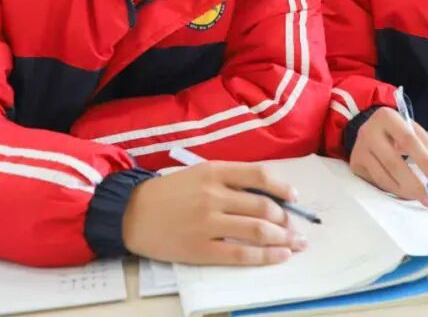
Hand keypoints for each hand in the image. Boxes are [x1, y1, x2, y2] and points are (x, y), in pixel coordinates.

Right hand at [122, 161, 306, 265]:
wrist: (131, 213)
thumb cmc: (167, 192)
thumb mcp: (197, 173)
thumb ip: (228, 180)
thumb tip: (266, 195)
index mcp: (213, 171)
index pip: (259, 176)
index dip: (282, 188)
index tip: (294, 198)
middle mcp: (213, 195)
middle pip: (262, 206)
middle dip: (286, 219)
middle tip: (296, 228)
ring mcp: (207, 223)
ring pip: (256, 230)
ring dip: (282, 238)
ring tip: (295, 243)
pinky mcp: (200, 248)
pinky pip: (240, 254)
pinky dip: (264, 256)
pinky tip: (279, 256)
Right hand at [349, 107, 427, 205]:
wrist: (370, 129)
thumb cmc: (397, 130)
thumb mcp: (414, 130)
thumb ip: (427, 147)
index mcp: (386, 117)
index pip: (408, 140)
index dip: (424, 161)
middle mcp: (369, 132)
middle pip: (393, 163)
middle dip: (413, 183)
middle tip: (427, 197)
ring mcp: (359, 149)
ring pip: (383, 177)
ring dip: (403, 191)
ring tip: (417, 197)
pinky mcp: (355, 164)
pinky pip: (375, 183)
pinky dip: (392, 191)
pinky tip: (403, 193)